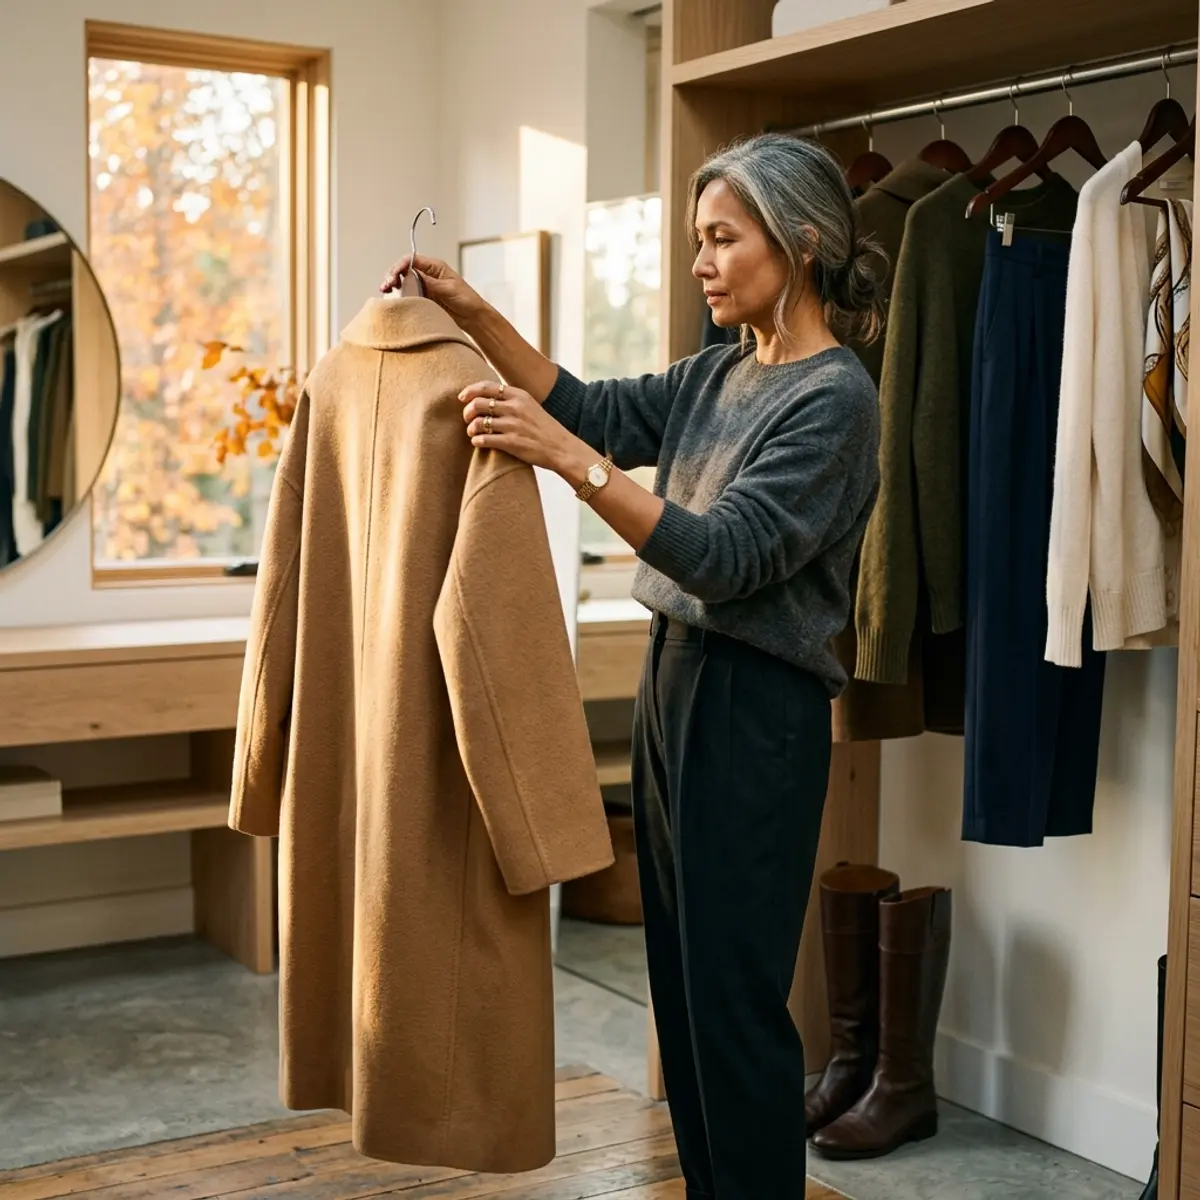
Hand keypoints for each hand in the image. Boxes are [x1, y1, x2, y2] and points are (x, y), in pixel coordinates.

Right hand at [380, 254, 483, 325]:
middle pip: (404, 270)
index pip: (411, 260)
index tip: (393, 277)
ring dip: (393, 286)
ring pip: (404, 283)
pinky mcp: (424, 299)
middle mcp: (428, 274)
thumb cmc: (467, 300)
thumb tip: (412, 276)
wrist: (474, 317)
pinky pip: (409, 295)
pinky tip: (394, 300)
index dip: (399, 266)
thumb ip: (430, 282)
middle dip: (392, 275)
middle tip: (385, 286)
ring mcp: (425, 287)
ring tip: (385, 292)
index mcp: (435, 267)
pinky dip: (400, 297)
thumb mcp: (448, 289)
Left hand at [460, 380, 587, 478]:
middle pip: (478, 404)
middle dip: (468, 412)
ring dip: (471, 429)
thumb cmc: (543, 428)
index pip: (486, 387)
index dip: (470, 391)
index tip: (462, 397)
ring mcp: (513, 425)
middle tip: (468, 419)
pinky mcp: (511, 443)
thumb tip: (487, 396)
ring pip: (478, 422)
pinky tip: (479, 442)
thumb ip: (511, 400)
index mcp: (519, 395)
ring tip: (473, 433)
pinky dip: (476, 441)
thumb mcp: (530, 406)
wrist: (561, 448)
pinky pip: (483, 440)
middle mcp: (515, 408)